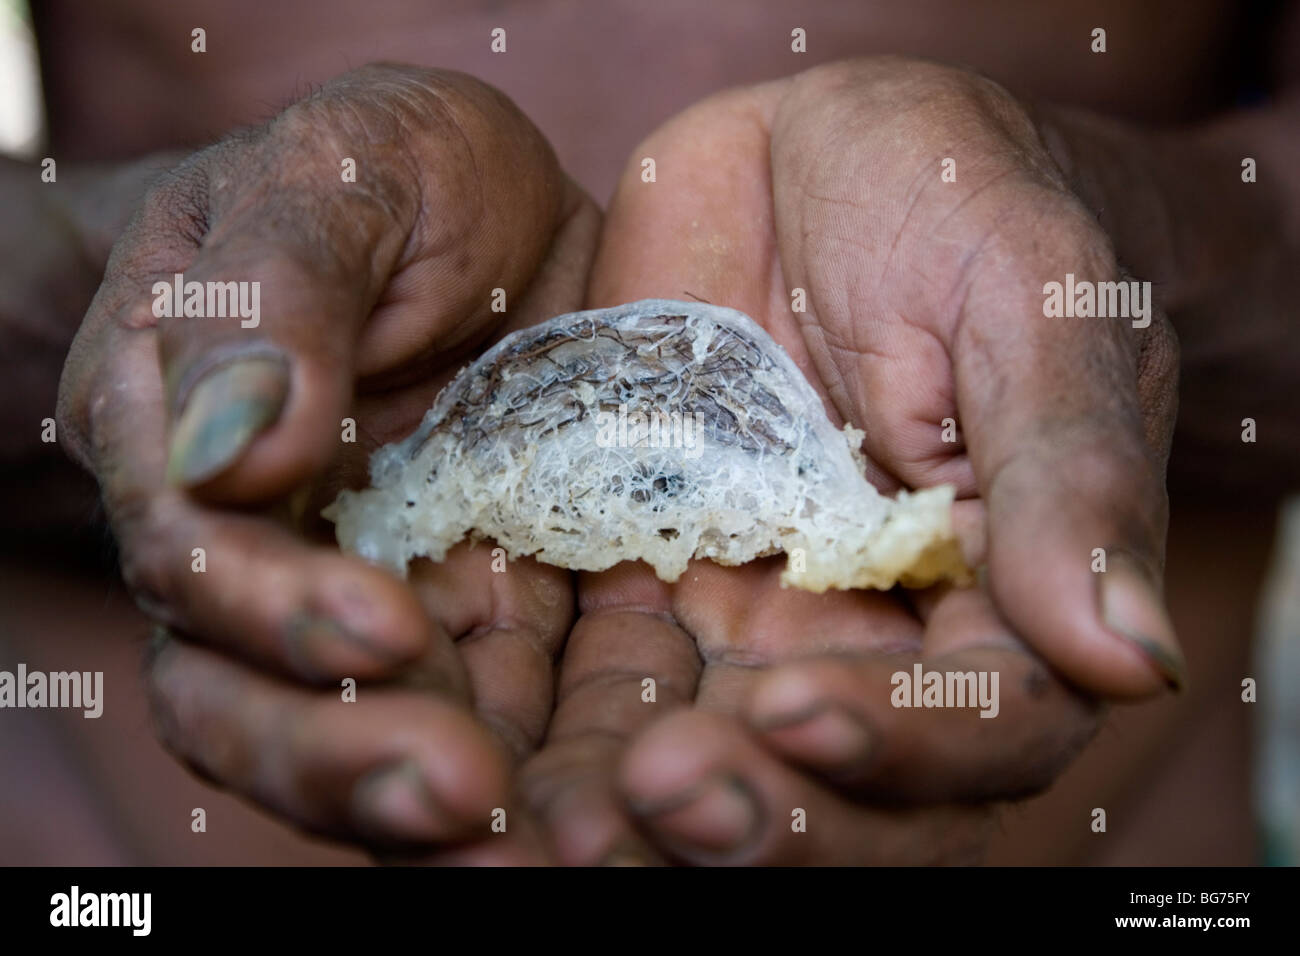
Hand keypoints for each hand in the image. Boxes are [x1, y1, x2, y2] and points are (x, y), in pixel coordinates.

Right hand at [57, 64, 598, 860]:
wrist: (490, 212)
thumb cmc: (388, 175)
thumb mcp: (343, 176)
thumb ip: (280, 293)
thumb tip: (227, 447)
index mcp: (185, 430)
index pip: (189, 552)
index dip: (265, 604)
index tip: (377, 625)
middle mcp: (255, 542)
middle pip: (241, 693)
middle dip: (333, 751)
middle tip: (450, 788)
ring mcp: (365, 591)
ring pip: (352, 730)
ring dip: (422, 796)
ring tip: (522, 833)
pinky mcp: (476, 616)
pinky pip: (483, 710)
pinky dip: (526, 767)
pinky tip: (588, 802)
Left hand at [516, 57, 1179, 863]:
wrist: (824, 153)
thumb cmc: (961, 202)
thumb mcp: (1031, 301)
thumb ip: (1067, 472)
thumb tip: (1130, 659)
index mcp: (1005, 592)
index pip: (985, 724)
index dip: (902, 742)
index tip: (796, 710)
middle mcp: (877, 634)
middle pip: (839, 782)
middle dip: (760, 812)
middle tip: (663, 801)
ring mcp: (752, 613)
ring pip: (708, 752)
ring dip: (638, 806)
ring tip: (561, 826)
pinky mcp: (642, 572)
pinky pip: (598, 671)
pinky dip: (552, 725)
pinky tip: (490, 750)